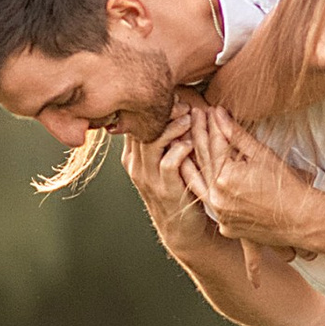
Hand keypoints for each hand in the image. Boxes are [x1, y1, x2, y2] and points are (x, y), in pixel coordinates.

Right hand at [124, 104, 214, 252]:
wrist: (183, 230)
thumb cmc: (179, 187)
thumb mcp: (164, 161)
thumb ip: (163, 138)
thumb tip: (175, 104)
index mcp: (134, 156)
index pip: (135, 123)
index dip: (152, 107)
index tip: (171, 96)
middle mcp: (137, 166)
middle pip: (142, 129)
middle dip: (163, 112)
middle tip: (182, 103)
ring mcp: (149, 179)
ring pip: (152, 143)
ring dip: (172, 128)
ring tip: (189, 118)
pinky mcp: (166, 190)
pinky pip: (168, 164)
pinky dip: (179, 150)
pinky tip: (190, 143)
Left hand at [184, 106, 324, 256]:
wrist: (301, 220)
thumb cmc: (287, 185)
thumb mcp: (262, 154)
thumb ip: (237, 134)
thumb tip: (218, 113)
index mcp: (226, 177)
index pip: (214, 144)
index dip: (211, 125)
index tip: (206, 109)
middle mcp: (217, 197)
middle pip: (203, 161)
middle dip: (199, 136)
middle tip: (195, 117)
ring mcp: (220, 214)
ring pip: (199, 183)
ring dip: (190, 162)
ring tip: (181, 144)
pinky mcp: (225, 226)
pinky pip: (209, 203)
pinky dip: (202, 187)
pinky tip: (196, 175)